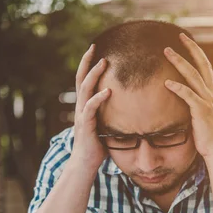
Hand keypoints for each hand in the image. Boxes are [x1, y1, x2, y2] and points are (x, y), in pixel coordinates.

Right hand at [70, 44, 110, 169]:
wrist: (84, 165)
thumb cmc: (96, 148)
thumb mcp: (105, 128)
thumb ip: (112, 116)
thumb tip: (131, 111)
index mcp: (85, 107)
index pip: (84, 81)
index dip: (88, 65)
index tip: (96, 51)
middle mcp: (81, 108)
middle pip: (81, 79)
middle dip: (87, 62)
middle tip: (94, 47)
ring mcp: (82, 116)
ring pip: (85, 90)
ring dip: (94, 75)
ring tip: (104, 63)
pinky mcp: (86, 126)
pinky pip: (91, 108)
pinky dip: (98, 98)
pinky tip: (108, 91)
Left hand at [163, 33, 212, 158]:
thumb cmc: (208, 136)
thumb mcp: (204, 116)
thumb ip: (197, 105)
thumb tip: (187, 101)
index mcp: (212, 93)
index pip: (205, 66)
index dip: (196, 52)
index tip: (186, 41)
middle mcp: (211, 93)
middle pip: (201, 64)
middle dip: (190, 49)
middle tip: (179, 36)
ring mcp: (207, 101)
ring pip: (192, 75)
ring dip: (179, 62)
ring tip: (167, 52)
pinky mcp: (201, 111)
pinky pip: (188, 95)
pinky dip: (178, 87)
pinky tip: (167, 82)